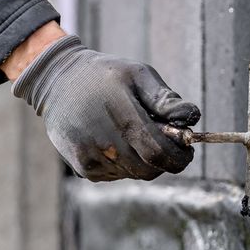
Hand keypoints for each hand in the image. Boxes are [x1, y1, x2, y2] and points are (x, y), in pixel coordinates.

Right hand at [11, 36, 199, 180]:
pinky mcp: (82, 167)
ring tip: (133, 135)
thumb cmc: (105, 75)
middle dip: (163, 159)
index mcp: (123, 118)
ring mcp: (91, 157)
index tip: (186, 150)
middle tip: (162, 141)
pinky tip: (117, 142)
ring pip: (133, 174)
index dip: (179, 157)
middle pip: (149, 169)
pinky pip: (116, 176)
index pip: (160, 154)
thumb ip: (165, 99)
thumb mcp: (138, 74)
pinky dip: (124, 165)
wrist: (57, 80)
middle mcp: (105, 142)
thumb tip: (192, 118)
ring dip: (143, 161)